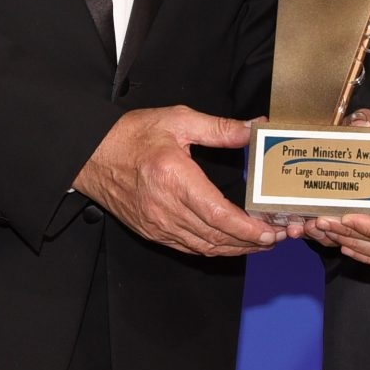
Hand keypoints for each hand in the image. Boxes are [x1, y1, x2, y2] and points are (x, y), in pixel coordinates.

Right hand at [73, 106, 283, 257]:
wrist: (91, 155)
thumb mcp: (177, 121)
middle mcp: (166, 208)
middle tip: (278, 236)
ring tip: (261, 241)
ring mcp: (158, 224)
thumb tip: (253, 129)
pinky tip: (230, 242)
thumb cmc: (130, 136)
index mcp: (174, 178)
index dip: (249, 229)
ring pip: (206, 248)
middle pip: (217, 237)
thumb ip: (219, 128)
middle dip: (252, 241)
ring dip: (237, 248)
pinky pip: (189, 248)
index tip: (271, 229)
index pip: (219, 216)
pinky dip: (214, 248)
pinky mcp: (152, 231)